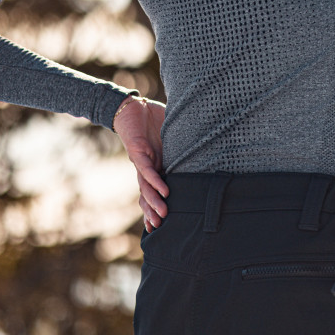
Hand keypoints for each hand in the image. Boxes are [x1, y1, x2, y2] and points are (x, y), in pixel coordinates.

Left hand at [114, 95, 168, 231]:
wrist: (131, 107)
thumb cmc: (151, 120)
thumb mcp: (170, 136)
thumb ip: (181, 145)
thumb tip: (204, 145)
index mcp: (155, 165)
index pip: (153, 190)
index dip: (154, 206)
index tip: (159, 224)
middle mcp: (146, 167)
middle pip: (147, 194)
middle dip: (152, 211)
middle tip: (159, 226)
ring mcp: (141, 161)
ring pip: (146, 186)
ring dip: (154, 201)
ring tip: (163, 215)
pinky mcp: (137, 151)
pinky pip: (147, 170)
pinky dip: (155, 181)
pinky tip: (163, 191)